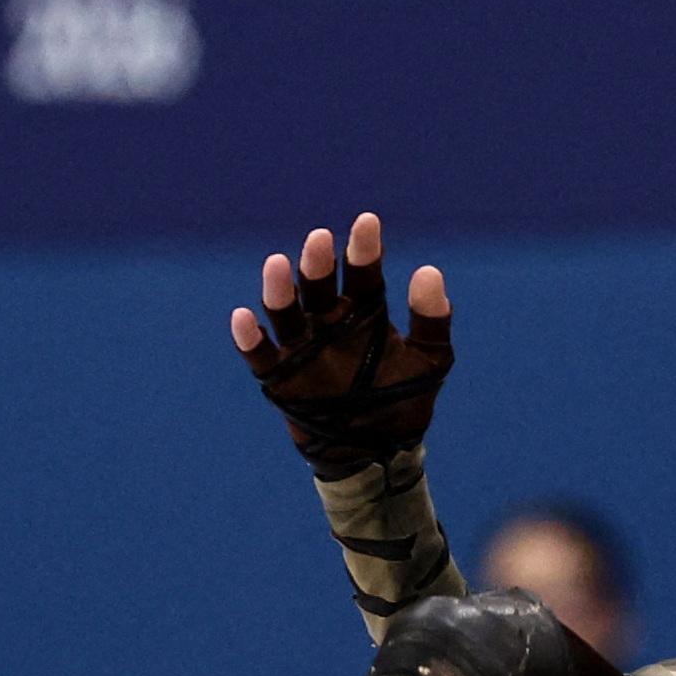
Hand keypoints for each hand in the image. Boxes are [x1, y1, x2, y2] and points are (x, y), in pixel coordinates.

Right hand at [229, 212, 453, 472]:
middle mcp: (329, 321)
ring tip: (278, 264)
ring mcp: (302, 347)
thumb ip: (431, 320)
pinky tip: (245, 318)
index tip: (368, 222)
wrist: (380, 452)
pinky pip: (260, 354)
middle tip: (320, 240)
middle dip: (318, 262)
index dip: (363, 248)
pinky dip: (250, 337)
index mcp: (364, 311)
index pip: (362, 271)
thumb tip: (429, 270)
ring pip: (285, 311)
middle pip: (319, 285)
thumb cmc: (403, 400)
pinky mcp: (280, 376)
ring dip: (280, 289)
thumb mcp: (430, 361)